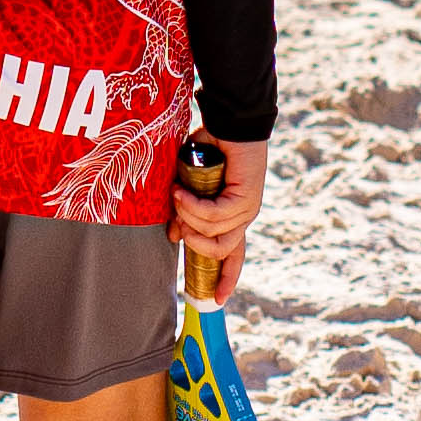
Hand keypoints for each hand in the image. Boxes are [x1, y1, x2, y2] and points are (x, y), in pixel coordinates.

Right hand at [169, 137, 266, 302]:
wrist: (229, 120)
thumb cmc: (210, 147)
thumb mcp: (189, 184)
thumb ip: (183, 210)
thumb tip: (173, 235)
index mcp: (233, 216)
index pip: (233, 254)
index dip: (226, 278)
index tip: (216, 299)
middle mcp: (244, 216)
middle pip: (222, 252)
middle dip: (194, 243)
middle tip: (177, 223)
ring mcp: (247, 208)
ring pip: (213, 233)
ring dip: (189, 219)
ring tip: (176, 195)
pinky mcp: (245, 196)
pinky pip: (214, 215)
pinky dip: (193, 206)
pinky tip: (181, 191)